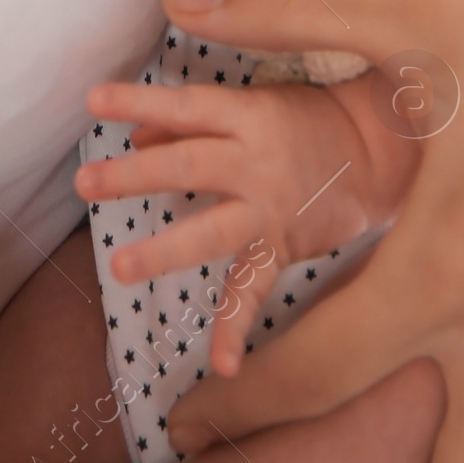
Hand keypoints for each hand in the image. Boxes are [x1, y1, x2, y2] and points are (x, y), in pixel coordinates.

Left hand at [76, 77, 415, 375]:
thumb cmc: (305, 119)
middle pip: (190, 165)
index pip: (188, 106)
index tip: (93, 98)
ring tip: (119, 266)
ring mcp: (269, 210)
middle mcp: (257, 162)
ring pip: (211, 231)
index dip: (140, 100)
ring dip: (164, 250)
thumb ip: (191, 120)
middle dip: (135, 176)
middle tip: (84, 181)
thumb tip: (135, 138)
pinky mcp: (282, 249)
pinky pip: (255, 290)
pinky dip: (236, 328)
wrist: (379, 156)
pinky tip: (220, 364)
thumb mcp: (255, 103)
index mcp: (249, 115)